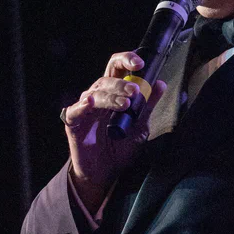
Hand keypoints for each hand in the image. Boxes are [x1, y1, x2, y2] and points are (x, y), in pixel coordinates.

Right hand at [62, 51, 166, 213]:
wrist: (104, 173)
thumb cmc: (120, 148)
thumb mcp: (140, 126)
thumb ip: (148, 106)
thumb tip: (160, 84)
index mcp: (114, 93)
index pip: (118, 68)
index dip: (127, 60)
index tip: (141, 63)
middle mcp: (98, 96)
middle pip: (107, 77)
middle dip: (122, 82)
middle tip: (135, 91)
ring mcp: (85, 108)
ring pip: (96, 92)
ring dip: (112, 96)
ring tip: (125, 104)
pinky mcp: (73, 122)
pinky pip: (75, 110)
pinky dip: (83, 105)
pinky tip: (90, 103)